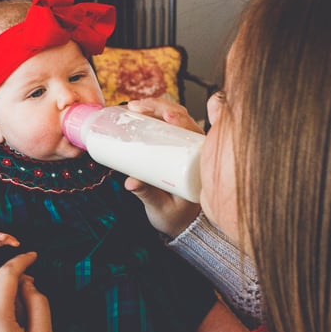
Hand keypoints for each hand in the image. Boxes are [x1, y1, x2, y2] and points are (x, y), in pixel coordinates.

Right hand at [122, 98, 201, 236]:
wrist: (181, 224)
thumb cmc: (176, 217)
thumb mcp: (161, 207)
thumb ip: (148, 194)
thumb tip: (130, 182)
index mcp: (199, 163)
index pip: (193, 132)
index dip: (181, 119)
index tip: (166, 116)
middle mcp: (195, 150)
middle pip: (181, 117)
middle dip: (160, 107)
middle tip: (136, 107)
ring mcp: (184, 147)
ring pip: (173, 118)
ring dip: (155, 108)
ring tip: (133, 107)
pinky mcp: (173, 147)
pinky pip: (166, 126)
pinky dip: (152, 116)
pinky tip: (137, 112)